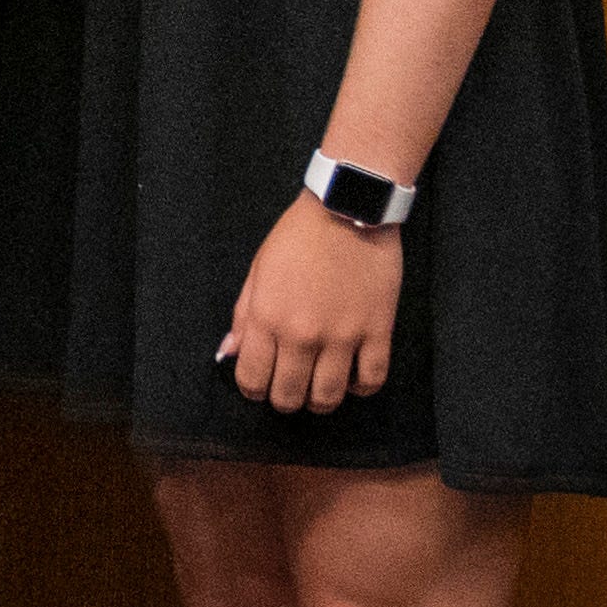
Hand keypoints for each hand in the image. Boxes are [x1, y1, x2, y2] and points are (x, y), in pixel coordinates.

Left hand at [222, 192, 401, 412]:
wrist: (347, 207)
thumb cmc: (298, 235)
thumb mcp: (258, 270)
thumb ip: (242, 315)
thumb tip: (229, 353)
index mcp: (267, 317)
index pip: (252, 380)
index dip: (252, 390)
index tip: (260, 383)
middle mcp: (302, 333)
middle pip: (288, 397)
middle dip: (284, 399)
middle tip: (290, 386)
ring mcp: (342, 335)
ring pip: (328, 398)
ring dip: (320, 400)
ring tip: (320, 385)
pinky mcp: (377, 330)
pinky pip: (371, 380)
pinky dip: (360, 387)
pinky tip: (352, 375)